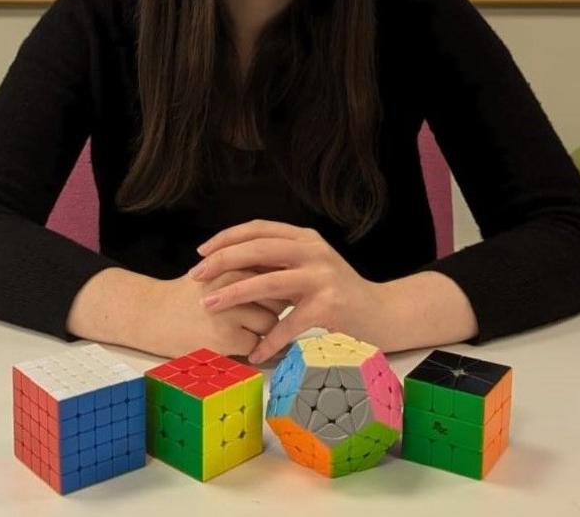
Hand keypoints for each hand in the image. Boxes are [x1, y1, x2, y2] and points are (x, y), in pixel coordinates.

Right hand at [133, 269, 280, 359]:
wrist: (152, 315)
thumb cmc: (188, 294)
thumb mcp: (217, 270)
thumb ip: (249, 269)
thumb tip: (288, 278)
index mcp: (234, 262)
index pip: (276, 272)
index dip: (279, 285)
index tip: (277, 293)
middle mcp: (234, 283)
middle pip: (279, 297)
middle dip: (274, 307)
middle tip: (254, 313)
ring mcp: (230, 311)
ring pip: (270, 323)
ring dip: (263, 329)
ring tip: (239, 327)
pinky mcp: (225, 337)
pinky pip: (256, 344)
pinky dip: (251, 347)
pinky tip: (232, 341)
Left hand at [189, 220, 390, 362]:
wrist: (383, 314)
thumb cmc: (339, 294)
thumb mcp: (310, 268)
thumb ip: (280, 263)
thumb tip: (233, 264)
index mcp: (306, 239)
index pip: (259, 229)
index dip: (226, 238)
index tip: (202, 252)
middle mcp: (313, 252)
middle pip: (258, 248)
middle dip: (222, 261)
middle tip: (196, 276)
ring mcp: (322, 278)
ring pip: (268, 281)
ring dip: (234, 294)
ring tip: (209, 305)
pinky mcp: (328, 306)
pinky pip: (288, 323)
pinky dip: (268, 339)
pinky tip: (254, 351)